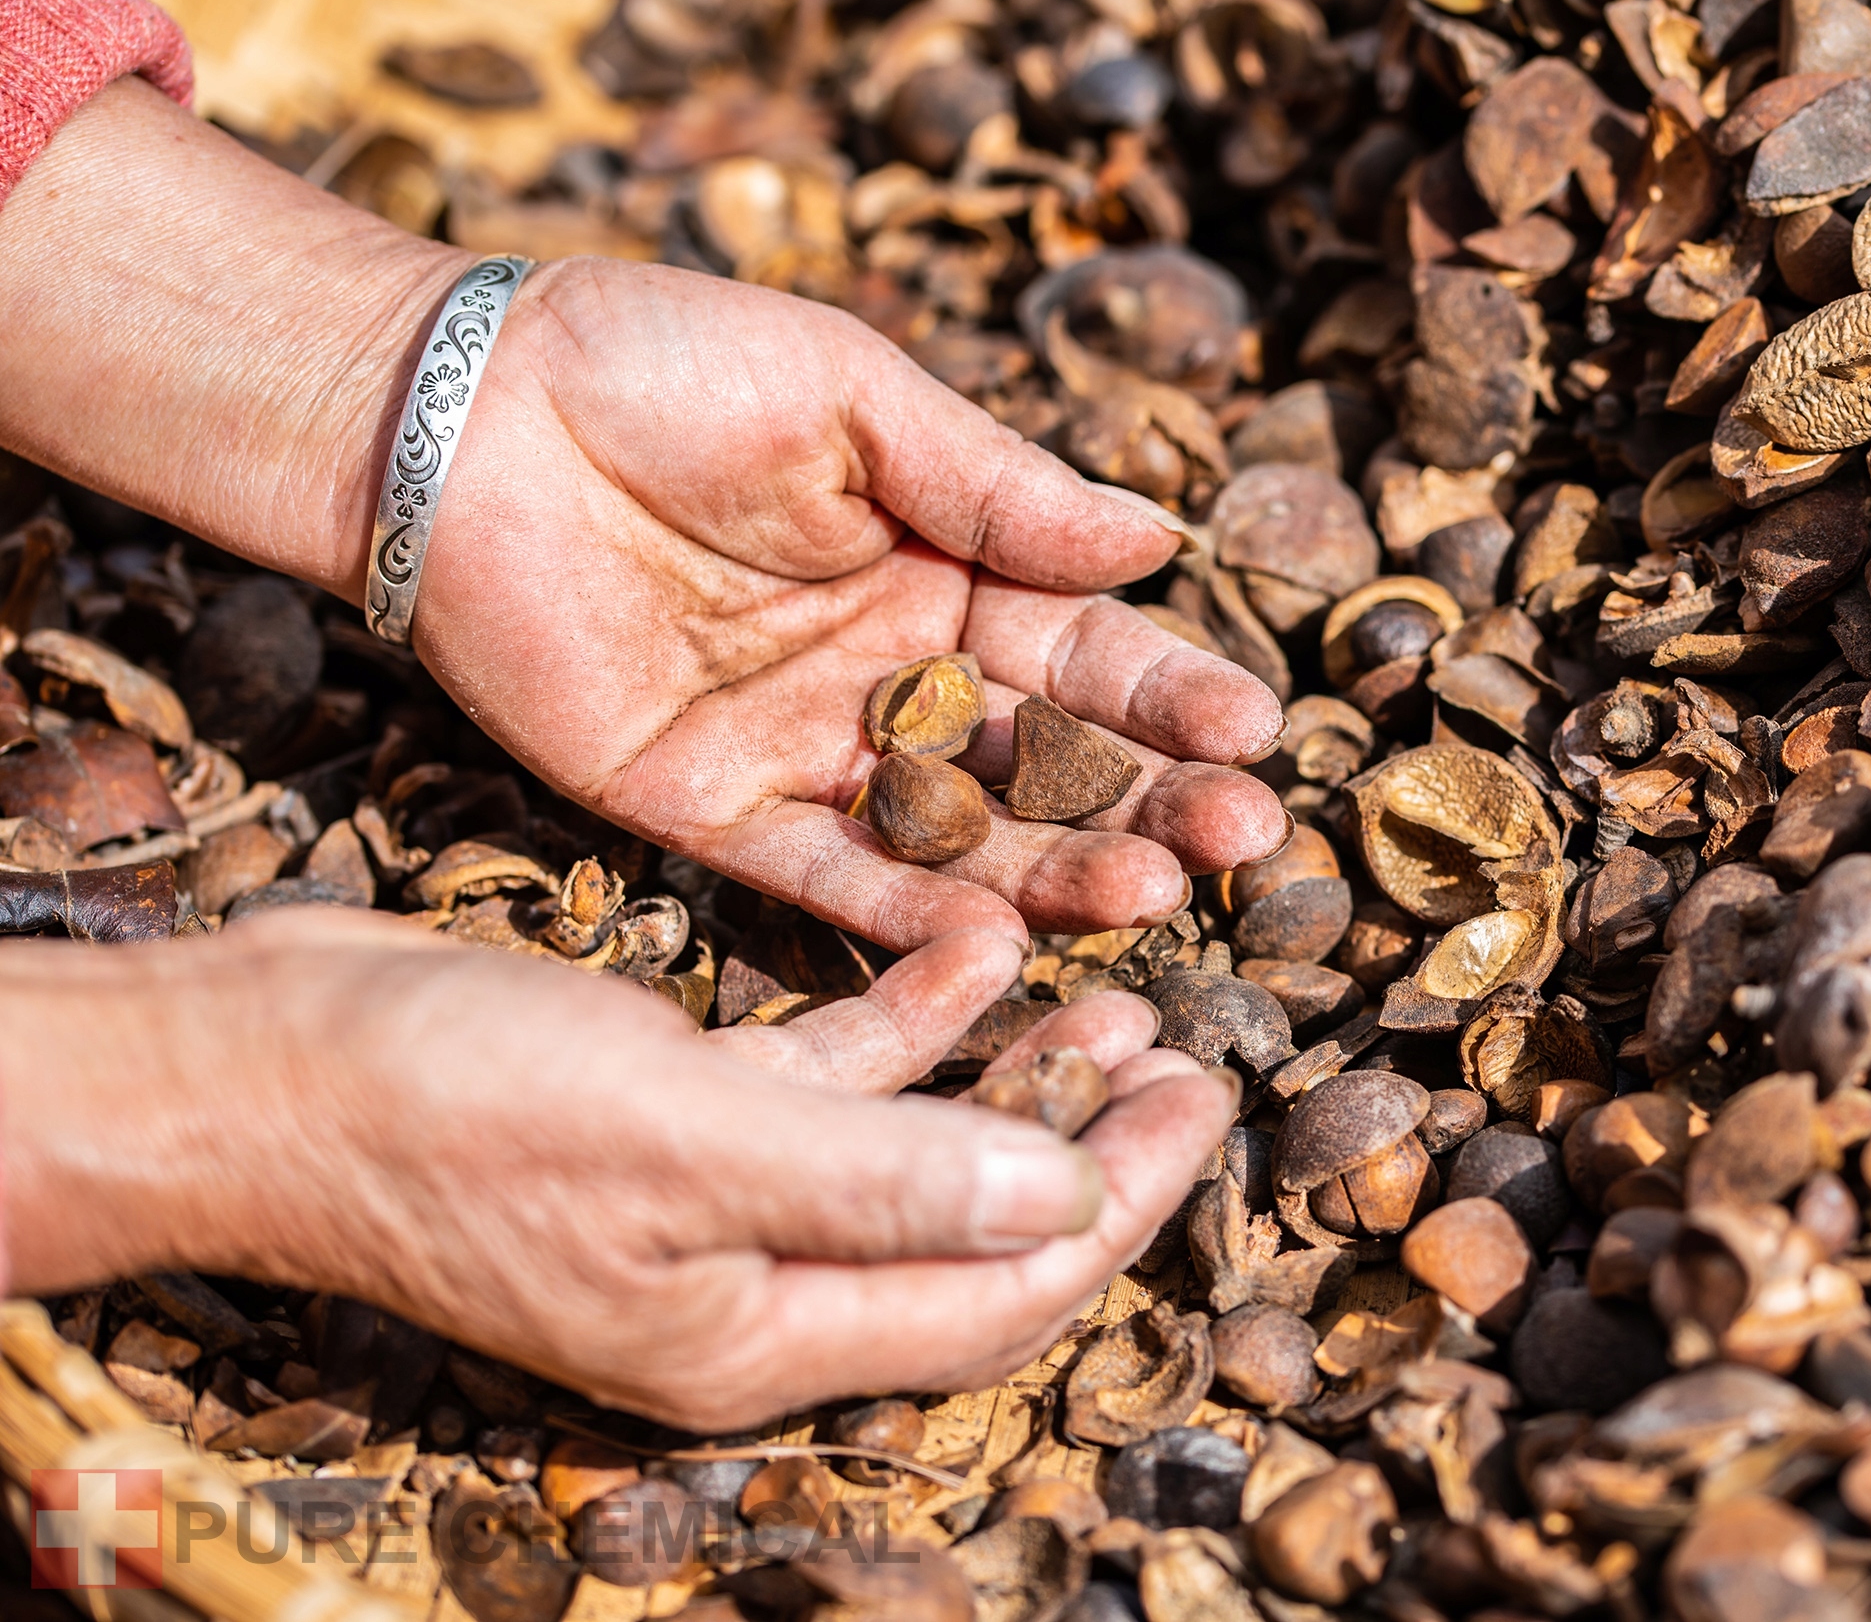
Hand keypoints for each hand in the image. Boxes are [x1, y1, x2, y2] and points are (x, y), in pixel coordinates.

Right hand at [2, 911, 1234, 1428]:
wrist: (260, 1064)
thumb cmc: (450, 1110)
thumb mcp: (683, 1142)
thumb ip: (880, 1178)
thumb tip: (1062, 1202)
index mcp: (761, 1331)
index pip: (997, 1295)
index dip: (1118, 1209)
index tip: (1204, 1109)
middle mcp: (751, 1281)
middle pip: (973, 1229)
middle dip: (1090, 1151)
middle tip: (1188, 1060)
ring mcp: (715, 1197)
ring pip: (913, 1144)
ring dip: (1015, 1076)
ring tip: (1117, 996)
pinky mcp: (677, 1110)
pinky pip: (830, 1074)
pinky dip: (908, 1016)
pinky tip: (977, 943)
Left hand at [419, 256, 1286, 948]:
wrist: (457, 410)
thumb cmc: (658, 364)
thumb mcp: (852, 396)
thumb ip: (996, 487)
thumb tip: (1159, 540)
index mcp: (943, 568)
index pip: (1087, 648)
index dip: (1173, 693)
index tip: (1257, 733)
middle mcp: (893, 673)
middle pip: (1048, 759)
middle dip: (1150, 800)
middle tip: (1241, 843)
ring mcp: (805, 750)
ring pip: (957, 833)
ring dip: (1058, 870)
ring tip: (1152, 895)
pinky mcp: (705, 807)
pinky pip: (823, 877)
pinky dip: (907, 916)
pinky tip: (1001, 942)